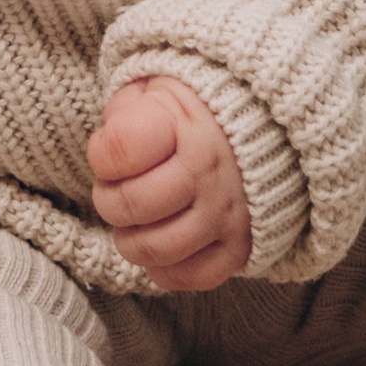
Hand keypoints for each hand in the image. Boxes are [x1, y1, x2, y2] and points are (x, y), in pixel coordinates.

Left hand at [86, 76, 251, 293]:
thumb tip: (105, 150)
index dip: (100, 155)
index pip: (116, 151)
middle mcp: (209, 172)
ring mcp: (227, 213)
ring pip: (156, 250)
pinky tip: (162, 241)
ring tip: (135, 220)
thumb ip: (123, 110)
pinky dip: (166, 269)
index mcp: (185, 124)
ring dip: (131, 240)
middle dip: (109, 200)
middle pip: (130, 205)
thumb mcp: (157, 87)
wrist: (266, 125)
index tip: (109, 153)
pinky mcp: (240, 246)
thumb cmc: (197, 108)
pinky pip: (192, 278)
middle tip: (116, 190)